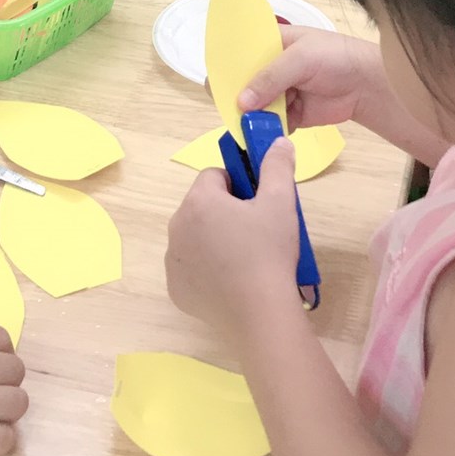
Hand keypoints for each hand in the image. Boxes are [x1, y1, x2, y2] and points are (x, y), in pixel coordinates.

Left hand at [166, 138, 300, 334]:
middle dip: (225, 212)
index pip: (214, 176)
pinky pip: (190, 268)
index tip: (257, 204)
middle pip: (201, 206)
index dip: (238, 186)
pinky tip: (231, 282)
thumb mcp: (281, 202)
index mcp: (199, 201)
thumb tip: (278, 142)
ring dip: (213, 239)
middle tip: (255, 232)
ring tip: (245, 259)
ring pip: (194, 237)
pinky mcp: (176, 289)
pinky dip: (206, 270)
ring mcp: (172, 261)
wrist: (261, 313)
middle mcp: (177, 227)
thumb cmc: (269, 251)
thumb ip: (277, 166)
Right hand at [241, 26, 382, 129]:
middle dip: (236, 96)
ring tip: (244, 126)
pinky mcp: (291, 115)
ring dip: (250, 117)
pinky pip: (271, 124)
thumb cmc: (335, 58)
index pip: (242, 53)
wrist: (367, 85)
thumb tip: (241, 102)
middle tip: (228, 110)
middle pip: (245, 83)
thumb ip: (270, 78)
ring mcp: (282, 92)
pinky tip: (259, 136)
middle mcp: (273, 68)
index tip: (215, 83)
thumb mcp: (300, 59)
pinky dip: (265, 130)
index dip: (227, 66)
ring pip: (256, 106)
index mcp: (273, 44)